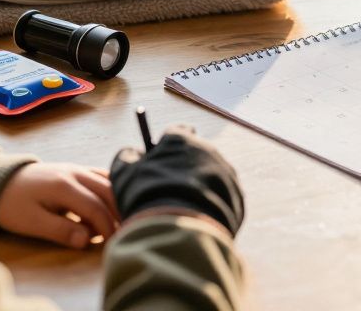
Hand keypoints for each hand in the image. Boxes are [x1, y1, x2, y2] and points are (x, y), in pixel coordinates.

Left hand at [0, 163, 118, 248]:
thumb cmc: (13, 205)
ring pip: (108, 181)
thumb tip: (86, 240)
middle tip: (126, 231)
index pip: (95, 207)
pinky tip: (118, 202)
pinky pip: (102, 176)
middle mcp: (75, 172)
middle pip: (108, 191)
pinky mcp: (77, 170)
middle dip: (120, 212)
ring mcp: (77, 169)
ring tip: (126, 219)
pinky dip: (113, 189)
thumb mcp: (31, 222)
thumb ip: (60, 230)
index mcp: (63, 186)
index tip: (113, 242)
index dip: (107, 226)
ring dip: (119, 200)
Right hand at [110, 125, 243, 235]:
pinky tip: (198, 220)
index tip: (162, 159)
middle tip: (173, 190)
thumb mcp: (123, 175)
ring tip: (185, 210)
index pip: (178, 131)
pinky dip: (213, 205)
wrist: (179, 230)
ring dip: (201, 187)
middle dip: (186, 168)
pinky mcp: (237, 195)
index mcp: (181, 140)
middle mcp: (207, 150)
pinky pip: (223, 196)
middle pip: (197, 154)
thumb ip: (127, 157)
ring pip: (212, 175)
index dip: (168, 145)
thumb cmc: (147, 198)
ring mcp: (226, 172)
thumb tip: (133, 153)